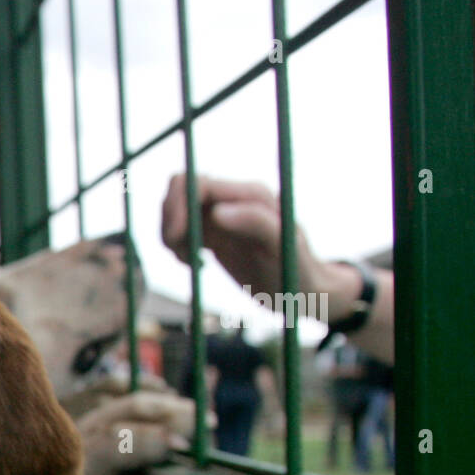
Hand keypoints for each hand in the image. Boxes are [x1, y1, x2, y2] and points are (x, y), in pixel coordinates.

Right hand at [160, 174, 362, 316]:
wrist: (304, 290)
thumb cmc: (297, 272)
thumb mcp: (282, 249)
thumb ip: (255, 223)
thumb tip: (217, 212)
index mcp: (250, 195)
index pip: (197, 183)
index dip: (178, 207)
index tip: (175, 240)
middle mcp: (233, 198)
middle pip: (180, 189)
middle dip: (170, 220)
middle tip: (180, 254)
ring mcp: (221, 215)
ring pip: (175, 209)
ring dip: (171, 236)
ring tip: (192, 263)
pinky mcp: (214, 233)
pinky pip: (180, 230)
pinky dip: (177, 247)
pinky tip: (196, 265)